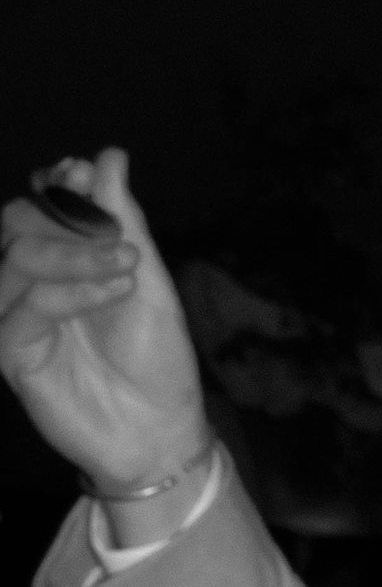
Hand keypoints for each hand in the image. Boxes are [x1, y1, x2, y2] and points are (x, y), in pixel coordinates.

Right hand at [0, 152, 211, 496]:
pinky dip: (69, 291)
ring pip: (15, 257)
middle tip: (118, 236)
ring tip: (126, 266)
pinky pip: (23, 308)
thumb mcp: (149, 282)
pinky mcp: (13, 355)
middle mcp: (34, 284)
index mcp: (64, 261)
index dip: (59, 184)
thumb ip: (124, 220)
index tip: (84, 175)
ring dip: (73, 252)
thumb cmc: (157, 360)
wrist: (162, 431)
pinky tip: (113, 292)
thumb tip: (109, 155)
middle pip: (16, 222)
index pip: (40, 204)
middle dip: (65, 217)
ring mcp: (19, 318)